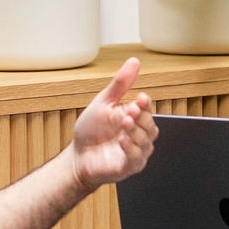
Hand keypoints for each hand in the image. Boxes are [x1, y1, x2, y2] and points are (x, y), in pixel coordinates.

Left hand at [69, 58, 156, 189]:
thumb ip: (120, 84)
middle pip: (150, 126)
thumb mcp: (104, 102)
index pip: (147, 109)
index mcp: (135, 118)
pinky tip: (122, 140)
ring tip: (124, 123)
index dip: (146, 104)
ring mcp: (136, 152)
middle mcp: (139, 135)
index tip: (140, 98)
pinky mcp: (129, 167)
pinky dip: (131, 149)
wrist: (78, 155)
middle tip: (130, 110)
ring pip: (146, 142)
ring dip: (136, 132)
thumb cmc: (91, 130)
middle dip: (142, 117)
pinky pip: (137, 159)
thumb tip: (135, 61)